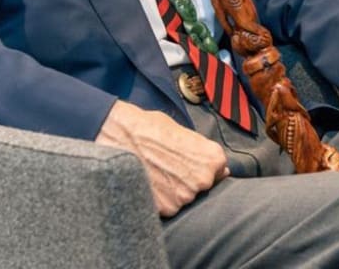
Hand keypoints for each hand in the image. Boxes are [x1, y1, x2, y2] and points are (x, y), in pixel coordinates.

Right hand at [96, 100, 228, 216]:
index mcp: (212, 158)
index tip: (185, 162)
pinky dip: (158, 200)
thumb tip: (218, 167)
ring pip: (183, 199)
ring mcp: (185, 196)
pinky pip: (166, 208)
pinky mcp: (165, 209)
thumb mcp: (183, 131)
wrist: (120, 136)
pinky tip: (147, 183)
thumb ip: (202, 152)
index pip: (217, 172)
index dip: (199, 167)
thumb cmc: (149, 128)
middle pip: (201, 188)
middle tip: (167, 167)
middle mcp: (203, 179)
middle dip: (187, 180)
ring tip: (154, 174)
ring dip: (172, 192)